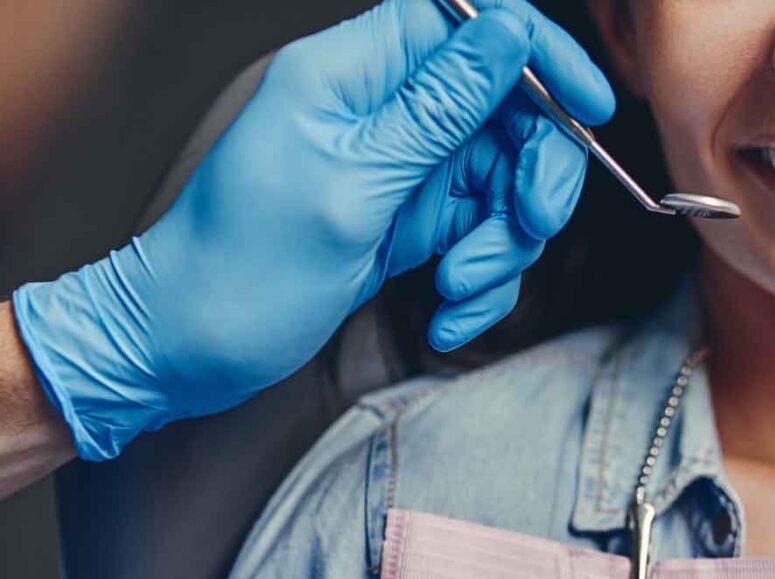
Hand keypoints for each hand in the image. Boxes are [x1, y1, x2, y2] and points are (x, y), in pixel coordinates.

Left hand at [13, 0, 613, 459]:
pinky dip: (477, 281)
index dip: (539, 54)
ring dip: (500, 246)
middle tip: (526, 228)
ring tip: (456, 289)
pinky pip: (478, 236)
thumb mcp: (350, 185)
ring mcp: (400, 169)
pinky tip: (444, 316)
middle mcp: (384, 111)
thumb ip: (438, 107)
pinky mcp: (408, 222)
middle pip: (507, 111)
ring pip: (501, 183)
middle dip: (531, 176)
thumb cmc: (240, 267)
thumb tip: (509, 30)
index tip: (587, 109)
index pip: (471, 23)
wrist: (186, 349)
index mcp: (355, 72)